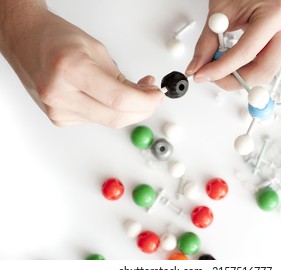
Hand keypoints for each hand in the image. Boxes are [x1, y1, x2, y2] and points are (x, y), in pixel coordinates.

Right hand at [1, 4, 163, 127]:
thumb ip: (122, 78)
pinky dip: (109, 111)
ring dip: (128, 111)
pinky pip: (95, 120)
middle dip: (142, 110)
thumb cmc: (58, 39)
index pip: (119, 99)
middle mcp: (60, 93)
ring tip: (132, 92)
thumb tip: (145, 97)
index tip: (157, 96)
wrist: (26, 41)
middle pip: (115, 117)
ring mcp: (57, 110)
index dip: (145, 102)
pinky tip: (107, 98)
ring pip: (108, 122)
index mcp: (71, 69)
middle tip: (152, 98)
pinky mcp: (58, 118)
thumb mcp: (98, 50)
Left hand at [186, 0, 280, 89]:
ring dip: (238, 77)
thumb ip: (206, 44)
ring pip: (262, 75)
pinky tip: (235, 61)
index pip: (246, 52)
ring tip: (221, 65)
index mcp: (275, 15)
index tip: (202, 75)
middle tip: (211, 77)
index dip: (221, 69)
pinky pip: (264, 69)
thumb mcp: (220, 13)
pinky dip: (245, 71)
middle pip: (261, 72)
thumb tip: (196, 69)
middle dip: (233, 80)